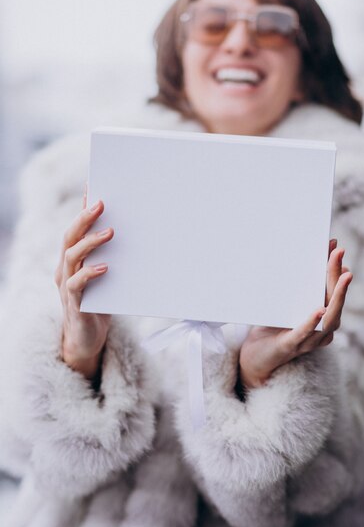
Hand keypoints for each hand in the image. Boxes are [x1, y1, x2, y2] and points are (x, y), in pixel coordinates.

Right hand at [55, 191, 113, 378]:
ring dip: (90, 242)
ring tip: (109, 232)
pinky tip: (105, 267)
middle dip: (85, 218)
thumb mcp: (106, 276)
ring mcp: (67, 286)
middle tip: (102, 203)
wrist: (87, 339)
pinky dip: (89, 273)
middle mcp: (66, 269)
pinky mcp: (74, 303)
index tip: (93, 187)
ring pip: (71, 256)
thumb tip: (134, 233)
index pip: (76, 228)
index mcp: (73, 259)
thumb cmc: (100, 304)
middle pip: (70, 237)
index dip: (82, 207)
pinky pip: (76, 285)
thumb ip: (112, 256)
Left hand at [239, 239, 352, 389]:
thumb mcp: (285, 303)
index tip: (335, 247)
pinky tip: (318, 310)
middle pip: (336, 301)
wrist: (255, 357)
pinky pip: (305, 333)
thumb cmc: (272, 328)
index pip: (334, 291)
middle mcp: (322, 330)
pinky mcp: (291, 346)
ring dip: (337, 295)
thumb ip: (294, 285)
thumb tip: (298, 255)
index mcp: (322, 318)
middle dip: (339, 275)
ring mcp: (310, 339)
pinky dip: (312, 322)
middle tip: (339, 252)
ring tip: (343, 276)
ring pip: (329, 317)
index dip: (335, 269)